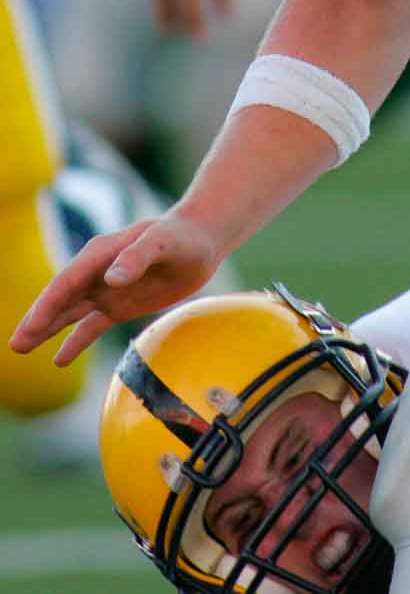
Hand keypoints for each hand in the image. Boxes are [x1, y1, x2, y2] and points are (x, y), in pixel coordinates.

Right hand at [9, 212, 219, 365]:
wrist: (202, 241)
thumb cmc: (182, 237)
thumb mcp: (163, 243)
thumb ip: (137, 257)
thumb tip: (110, 280)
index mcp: (101, 253)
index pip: (68, 281)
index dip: (48, 304)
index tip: (31, 325)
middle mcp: (98, 272)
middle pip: (61, 298)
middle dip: (37, 320)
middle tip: (14, 345)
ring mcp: (107, 290)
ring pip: (70, 313)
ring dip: (47, 329)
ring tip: (21, 348)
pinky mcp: (120, 305)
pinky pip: (92, 326)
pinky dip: (75, 342)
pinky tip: (59, 359)